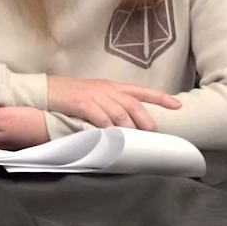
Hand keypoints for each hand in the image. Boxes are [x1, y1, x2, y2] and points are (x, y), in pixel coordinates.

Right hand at [46, 76, 181, 130]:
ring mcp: (95, 95)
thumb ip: (113, 106)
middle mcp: (108, 89)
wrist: (48, 90)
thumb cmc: (74, 95)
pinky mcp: (81, 103)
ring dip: (129, 126)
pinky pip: (98, 116)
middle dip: (146, 119)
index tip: (178, 105)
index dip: (161, 97)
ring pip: (118, 111)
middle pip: (133, 104)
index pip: (142, 91)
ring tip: (136, 139)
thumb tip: (130, 123)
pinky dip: (107, 127)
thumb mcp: (98, 96)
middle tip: (154, 132)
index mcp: (114, 86)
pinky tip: (112, 135)